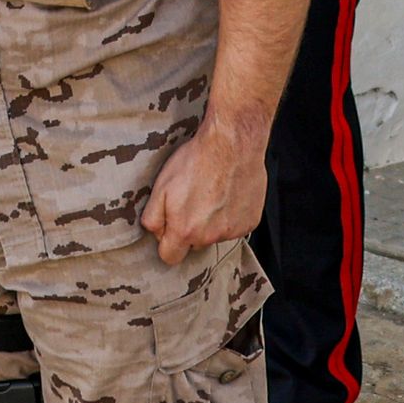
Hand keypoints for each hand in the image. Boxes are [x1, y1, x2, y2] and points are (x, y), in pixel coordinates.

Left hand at [141, 116, 268, 268]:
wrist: (231, 145)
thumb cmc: (196, 162)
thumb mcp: (161, 186)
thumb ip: (153, 217)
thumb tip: (154, 232)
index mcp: (185, 231)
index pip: (170, 257)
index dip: (166, 243)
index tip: (169, 228)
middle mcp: (210, 236)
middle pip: (194, 244)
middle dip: (189, 229)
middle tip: (191, 201)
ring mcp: (232, 231)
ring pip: (215, 234)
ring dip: (211, 221)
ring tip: (210, 192)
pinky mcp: (250, 222)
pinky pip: (234, 226)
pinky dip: (230, 214)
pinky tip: (227, 193)